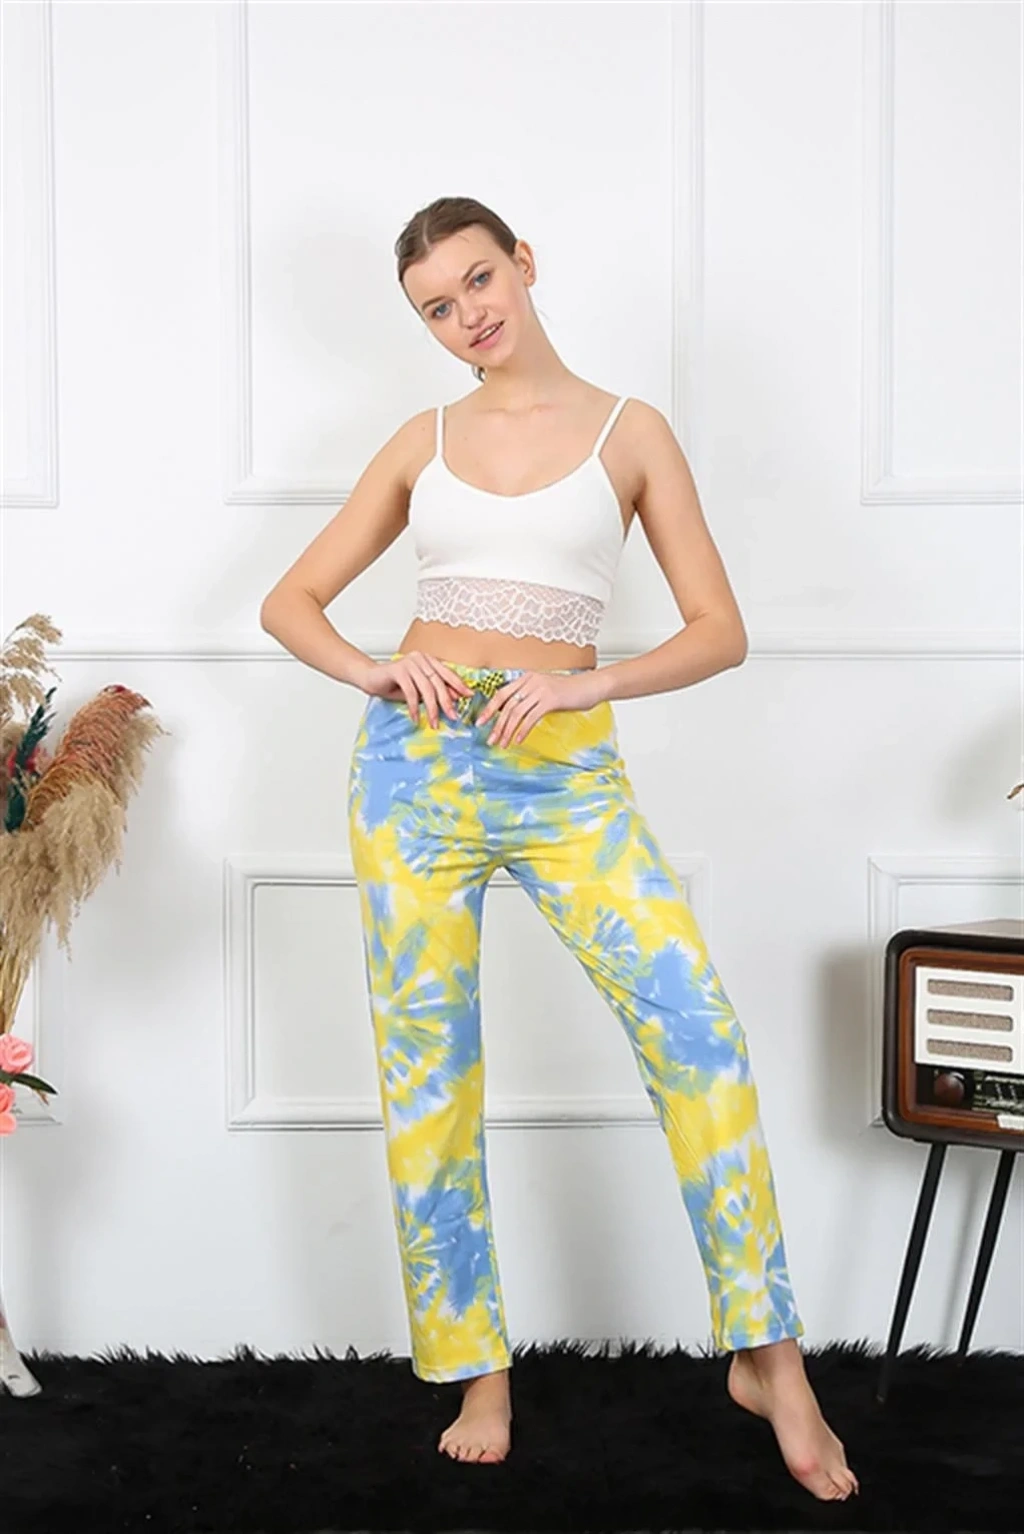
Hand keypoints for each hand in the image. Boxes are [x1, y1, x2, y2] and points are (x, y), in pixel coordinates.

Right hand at [360, 651, 473, 726]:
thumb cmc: (394, 684)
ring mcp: (409, 663)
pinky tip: (416, 718)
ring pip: (426, 688)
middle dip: (447, 701)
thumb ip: (434, 691)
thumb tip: (454, 699)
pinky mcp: (397, 670)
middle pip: (438, 682)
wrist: (370, 678)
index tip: (469, 695)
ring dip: (432, 708)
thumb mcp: (418, 689)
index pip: (447, 672)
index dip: (459, 684)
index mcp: (428, 660)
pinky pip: (410, 691)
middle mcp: (420, 659)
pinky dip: (415, 707)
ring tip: (434, 723)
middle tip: (453, 716)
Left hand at [477, 670, 604, 746]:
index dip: (489, 709)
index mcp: (527, 678)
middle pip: (507, 706)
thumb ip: (529, 697)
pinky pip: (531, 717)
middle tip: (490, 740)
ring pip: (517, 713)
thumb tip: (512, 713)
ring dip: (508, 731)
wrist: (590, 686)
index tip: (480, 722)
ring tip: (503, 744)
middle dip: (497, 725)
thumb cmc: (569, 691)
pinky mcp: (550, 700)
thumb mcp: (545, 690)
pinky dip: (523, 730)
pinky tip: (518, 740)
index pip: (501, 693)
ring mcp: (541, 690)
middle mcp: (531, 682)